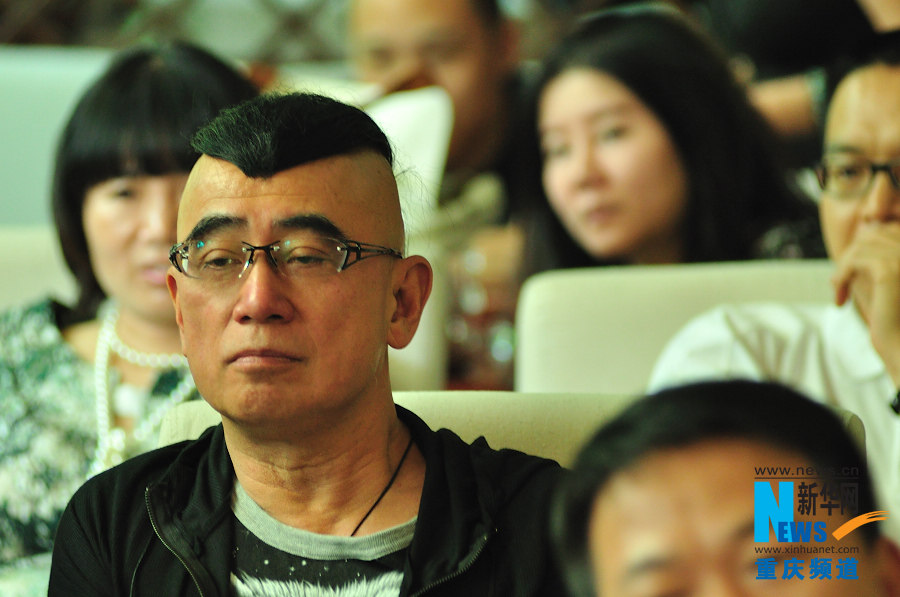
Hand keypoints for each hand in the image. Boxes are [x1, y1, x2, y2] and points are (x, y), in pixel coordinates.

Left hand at [832, 222, 899, 383]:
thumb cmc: (891, 316)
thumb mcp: (881, 280)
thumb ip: (874, 255)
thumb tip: (861, 229)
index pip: (885, 229)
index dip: (862, 249)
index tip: (852, 276)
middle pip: (872, 233)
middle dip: (850, 256)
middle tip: (840, 284)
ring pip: (861, 244)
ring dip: (843, 267)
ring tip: (839, 289)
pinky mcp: (891, 271)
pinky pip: (856, 259)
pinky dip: (841, 276)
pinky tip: (841, 300)